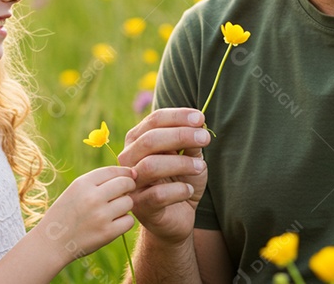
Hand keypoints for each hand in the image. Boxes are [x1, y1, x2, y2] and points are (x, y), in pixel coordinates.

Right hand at [36, 166, 136, 265]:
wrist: (51, 243)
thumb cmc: (66, 214)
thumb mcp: (76, 190)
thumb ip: (99, 181)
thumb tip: (131, 174)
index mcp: (83, 184)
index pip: (113, 170)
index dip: (125, 172)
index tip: (129, 176)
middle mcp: (92, 197)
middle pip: (125, 183)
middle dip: (129, 187)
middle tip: (125, 193)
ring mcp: (101, 215)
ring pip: (129, 202)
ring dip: (125, 206)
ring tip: (113, 211)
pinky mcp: (107, 233)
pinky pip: (129, 221)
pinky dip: (124, 222)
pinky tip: (113, 224)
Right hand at [118, 108, 209, 245]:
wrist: (177, 217)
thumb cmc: (180, 181)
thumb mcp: (189, 158)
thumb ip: (191, 142)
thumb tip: (198, 124)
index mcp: (137, 141)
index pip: (153, 121)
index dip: (177, 116)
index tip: (200, 118)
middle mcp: (129, 160)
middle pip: (149, 140)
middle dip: (180, 135)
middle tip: (205, 138)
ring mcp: (132, 184)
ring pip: (151, 166)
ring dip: (181, 163)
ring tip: (200, 167)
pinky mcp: (140, 207)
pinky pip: (158, 195)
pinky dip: (179, 190)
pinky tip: (189, 190)